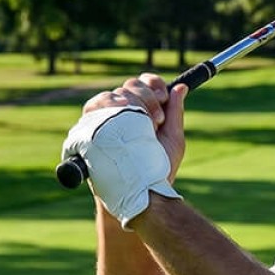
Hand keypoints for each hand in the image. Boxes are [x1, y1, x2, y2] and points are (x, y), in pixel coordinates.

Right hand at [63, 74, 182, 225]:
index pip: (145, 84)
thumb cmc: (158, 169)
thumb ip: (175, 113)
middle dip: (147, 98)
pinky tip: (121, 111)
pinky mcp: (91, 127)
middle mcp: (124, 112)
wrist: (140, 191)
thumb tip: (182, 87)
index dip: (154, 85)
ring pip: (115, 93)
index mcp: (144, 112)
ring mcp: (107, 119)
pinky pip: (94, 105)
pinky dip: (108, 103)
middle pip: (131, 85)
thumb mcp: (173, 139)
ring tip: (143, 124)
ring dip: (132, 102)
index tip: (163, 97)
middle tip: (156, 121)